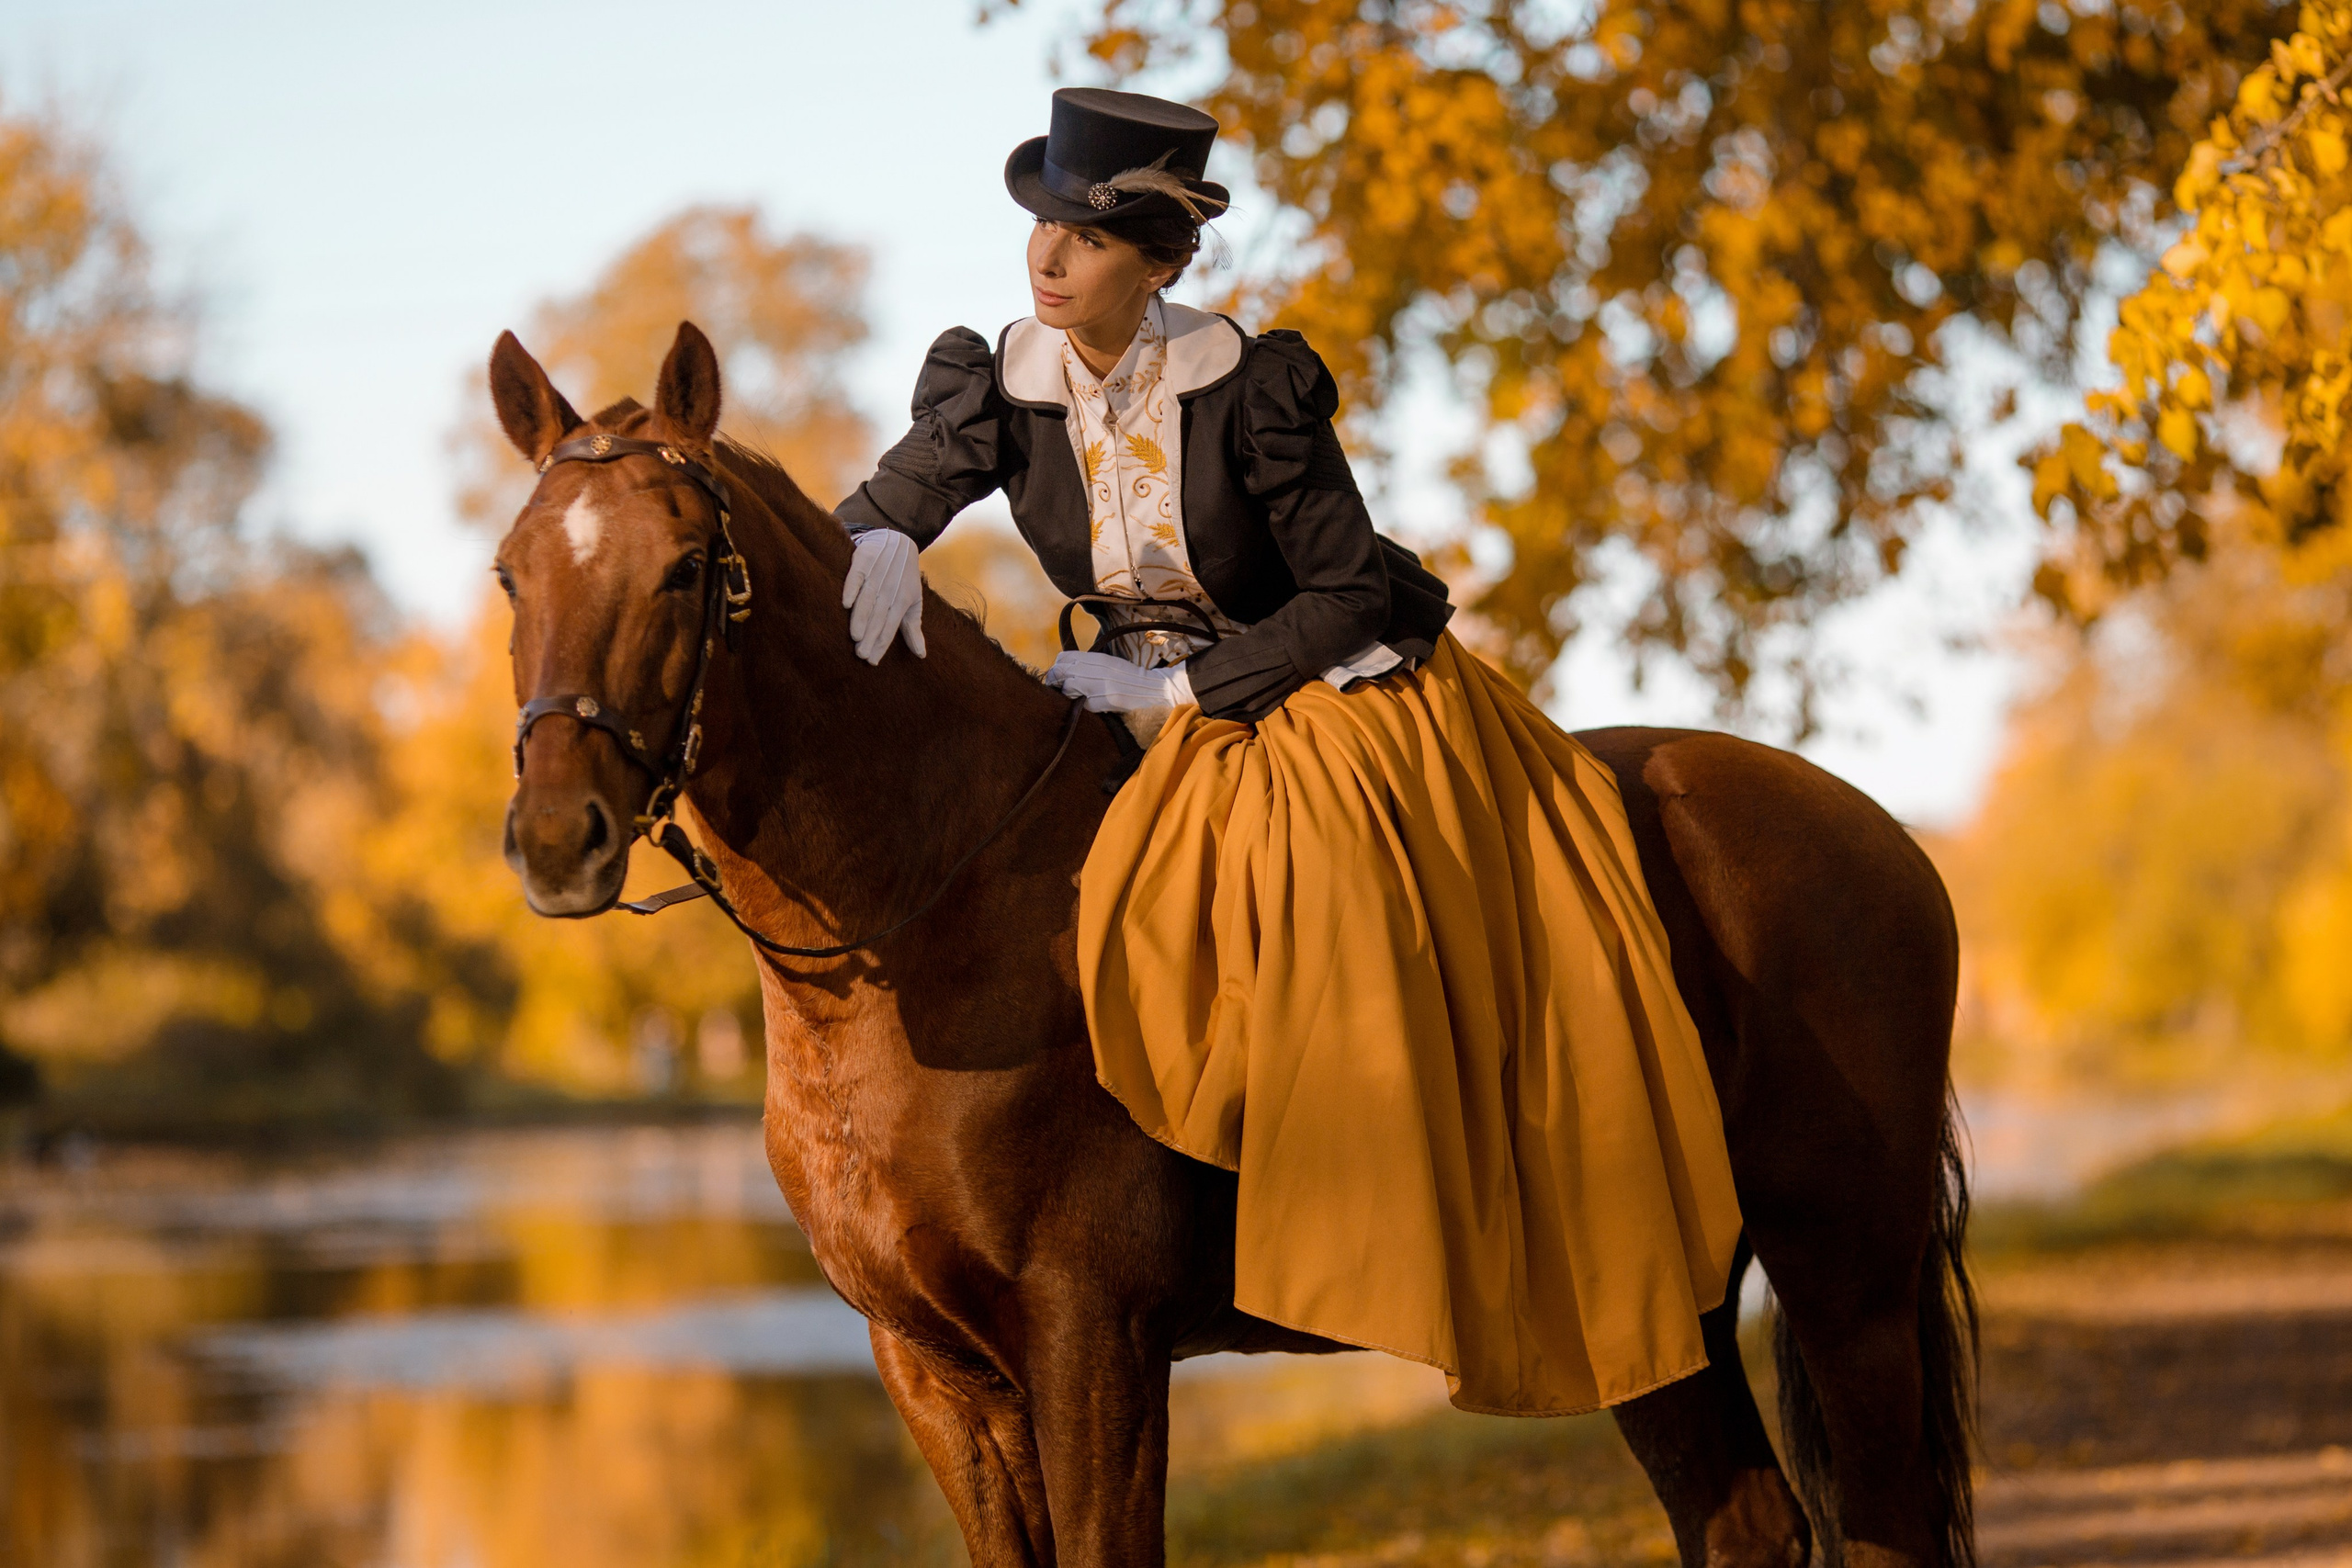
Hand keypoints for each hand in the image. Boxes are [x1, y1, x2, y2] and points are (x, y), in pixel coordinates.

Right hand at [842, 529, 925, 663]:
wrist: (899, 542)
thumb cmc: (905, 578)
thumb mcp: (913, 601)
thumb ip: (913, 628)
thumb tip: (921, 654)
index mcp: (902, 600)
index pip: (891, 626)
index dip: (881, 644)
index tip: (872, 661)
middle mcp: (890, 589)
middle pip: (878, 617)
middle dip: (870, 636)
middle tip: (861, 654)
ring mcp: (877, 575)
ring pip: (867, 600)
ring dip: (861, 618)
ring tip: (855, 636)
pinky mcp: (864, 561)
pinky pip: (856, 577)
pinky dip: (851, 588)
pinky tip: (846, 604)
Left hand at [1043, 652, 1194, 712]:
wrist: (1157, 689)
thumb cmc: (1131, 679)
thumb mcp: (1110, 665)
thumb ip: (1090, 666)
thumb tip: (1065, 672)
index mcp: (1098, 658)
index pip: (1063, 658)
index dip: (1057, 669)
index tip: (1058, 679)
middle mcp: (1098, 668)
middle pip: (1061, 672)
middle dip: (1056, 684)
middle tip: (1061, 692)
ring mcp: (1103, 684)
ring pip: (1068, 689)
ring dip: (1069, 697)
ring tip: (1077, 700)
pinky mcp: (1109, 700)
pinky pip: (1085, 705)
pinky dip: (1085, 709)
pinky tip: (1092, 708)